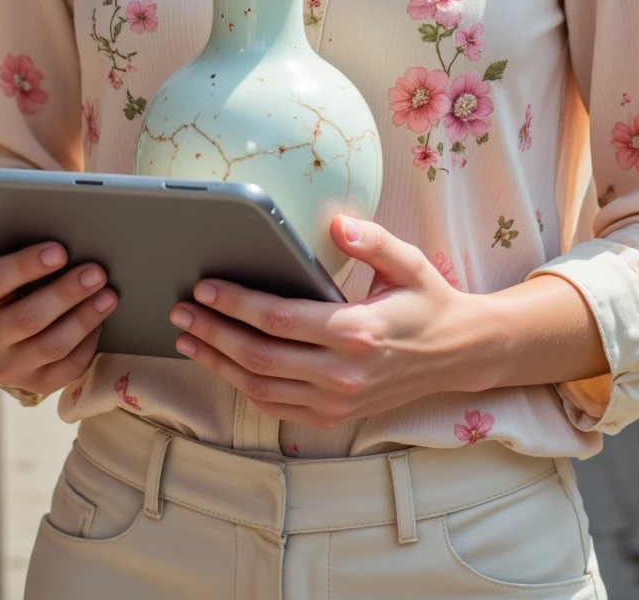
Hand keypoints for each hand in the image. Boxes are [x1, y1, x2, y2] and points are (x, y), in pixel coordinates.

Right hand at [0, 228, 117, 396]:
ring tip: (108, 294)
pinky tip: (102, 318)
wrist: (2, 323)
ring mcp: (6, 366)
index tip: (60, 251)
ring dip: (84, 318)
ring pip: (51, 346)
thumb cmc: (6, 278)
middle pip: (26, 318)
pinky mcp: (34, 383)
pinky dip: (88, 341)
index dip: (26, 265)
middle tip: (96, 271)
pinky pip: (67, 367)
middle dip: (65, 293)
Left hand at [168, 216, 489, 430]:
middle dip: (212, 332)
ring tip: (188, 338)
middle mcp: (342, 374)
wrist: (459, 354)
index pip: (279, 320)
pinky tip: (222, 364)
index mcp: (356, 331)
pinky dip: (243, 386)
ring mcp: (337, 401)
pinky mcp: (334, 416)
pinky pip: (275, 406)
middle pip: (258, 357)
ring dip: (218, 363)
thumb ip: (370, 240)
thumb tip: (336, 223)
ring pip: (260, 387)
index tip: (204, 289)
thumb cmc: (427, 301)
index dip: (236, 304)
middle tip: (179, 312)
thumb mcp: (408, 261)